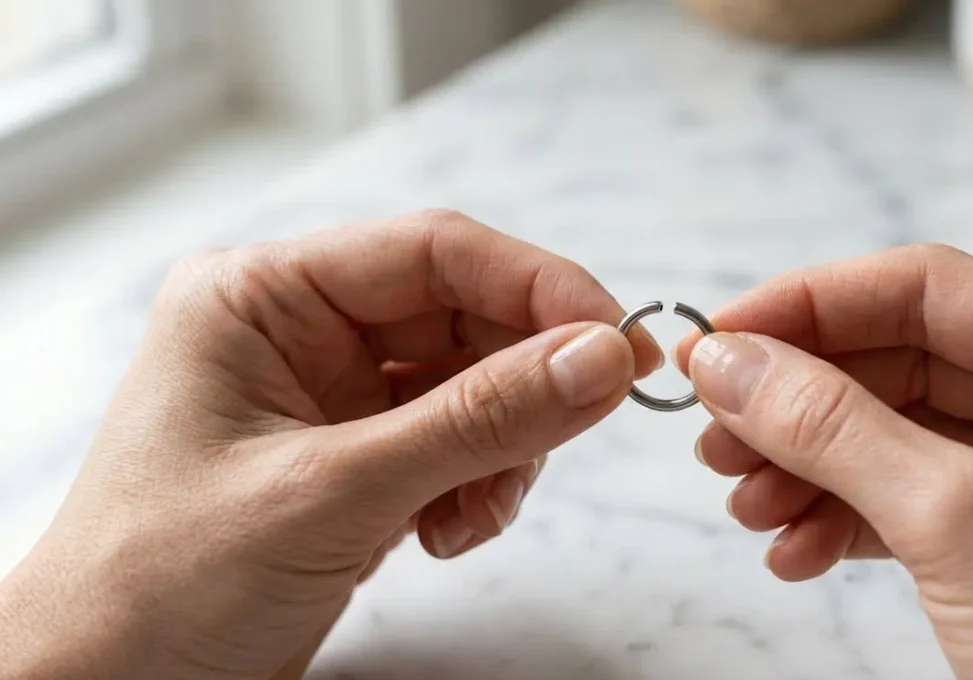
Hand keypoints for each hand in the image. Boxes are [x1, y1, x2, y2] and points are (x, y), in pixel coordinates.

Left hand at [0, 211, 660, 679]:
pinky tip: (448, 533)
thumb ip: (477, 421)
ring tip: (476, 513)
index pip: (433, 252)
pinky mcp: (352, 458)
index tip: (620, 340)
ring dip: (502, 448)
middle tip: (588, 420)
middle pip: (463, 317)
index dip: (540, 286)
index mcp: (261, 297)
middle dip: (526, 381)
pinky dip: (477, 486)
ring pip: (470, 385)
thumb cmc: (161, 586)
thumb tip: (598, 360)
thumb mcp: (335, 492)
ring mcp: (327, 398)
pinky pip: (454, 442)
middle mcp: (297, 332)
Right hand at [677, 244, 972, 678]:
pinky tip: (796, 550)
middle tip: (716, 435)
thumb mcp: (952, 524)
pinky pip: (921, 492)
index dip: (810, 305)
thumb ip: (829, 427)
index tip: (719, 340)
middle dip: (802, 404)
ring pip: (903, 430)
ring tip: (746, 506)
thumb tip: (727, 362)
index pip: (930, 288)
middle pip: (907, 358)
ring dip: (814, 466)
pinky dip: (851, 516)